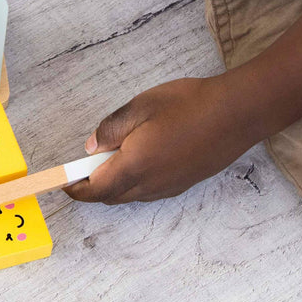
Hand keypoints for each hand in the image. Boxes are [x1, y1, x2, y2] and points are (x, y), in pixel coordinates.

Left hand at [64, 75, 259, 204]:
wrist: (238, 113)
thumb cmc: (190, 104)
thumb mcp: (142, 106)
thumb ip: (111, 128)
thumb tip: (91, 147)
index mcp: (135, 166)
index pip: (95, 190)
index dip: (75, 189)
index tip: (63, 181)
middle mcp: (151, 185)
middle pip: (111, 198)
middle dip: (93, 186)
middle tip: (85, 164)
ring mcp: (169, 187)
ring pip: (131, 196)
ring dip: (115, 184)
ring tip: (114, 154)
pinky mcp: (183, 184)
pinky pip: (149, 191)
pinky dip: (135, 182)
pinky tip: (141, 157)